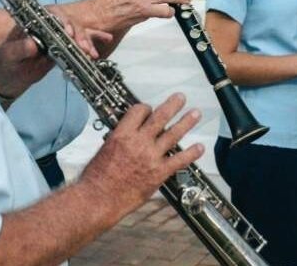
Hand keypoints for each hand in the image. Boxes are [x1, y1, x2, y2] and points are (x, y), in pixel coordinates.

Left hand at [0, 14, 111, 100]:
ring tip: (93, 54)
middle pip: (67, 23)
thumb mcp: (8, 56)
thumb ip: (19, 49)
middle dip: (78, 35)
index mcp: (32, 22)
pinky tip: (106, 38)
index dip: (61, 20)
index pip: (50, 14)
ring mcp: (56, 37)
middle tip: (85, 49)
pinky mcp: (62, 48)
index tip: (69, 33)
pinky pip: (79, 42)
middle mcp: (46, 26)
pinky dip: (92, 39)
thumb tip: (34, 44)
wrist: (7, 78)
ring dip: (87, 41)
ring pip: (76, 32)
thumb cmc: (3, 64)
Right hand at [80, 93, 203, 216]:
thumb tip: (131, 131)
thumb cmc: (97, 176)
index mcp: (122, 133)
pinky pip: (179, 160)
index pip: (140, 111)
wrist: (98, 198)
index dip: (146, 108)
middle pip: (160, 117)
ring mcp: (150, 157)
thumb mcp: (105, 148)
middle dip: (173, 105)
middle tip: (181, 98)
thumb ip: (121, 138)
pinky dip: (191, 153)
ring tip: (195, 113)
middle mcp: (138, 142)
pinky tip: (199, 148)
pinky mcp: (158, 173)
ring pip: (173, 134)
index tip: (149, 110)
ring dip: (186, 122)